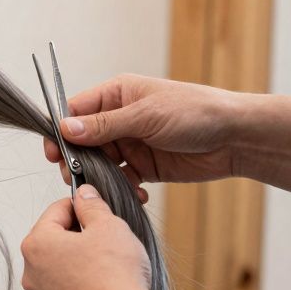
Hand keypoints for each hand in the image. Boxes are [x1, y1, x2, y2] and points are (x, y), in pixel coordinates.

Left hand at [21, 184, 155, 289]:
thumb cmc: (115, 277)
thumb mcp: (108, 225)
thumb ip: (92, 205)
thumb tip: (84, 195)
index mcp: (37, 244)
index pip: (56, 210)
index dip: (80, 205)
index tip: (95, 207)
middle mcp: (32, 272)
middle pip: (55, 239)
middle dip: (80, 235)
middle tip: (106, 237)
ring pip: (61, 266)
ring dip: (80, 260)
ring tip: (107, 263)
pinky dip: (82, 285)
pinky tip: (104, 285)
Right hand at [43, 74, 246, 197]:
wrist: (236, 138)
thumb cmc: (196, 112)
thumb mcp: (145, 116)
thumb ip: (104, 125)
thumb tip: (66, 129)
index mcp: (117, 95)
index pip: (76, 111)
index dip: (62, 131)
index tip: (54, 153)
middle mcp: (120, 118)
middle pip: (84, 140)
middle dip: (78, 160)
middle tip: (76, 177)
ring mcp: (132, 143)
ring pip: (100, 162)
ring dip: (100, 177)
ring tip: (105, 189)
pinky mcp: (144, 166)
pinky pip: (122, 179)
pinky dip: (122, 189)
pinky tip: (135, 194)